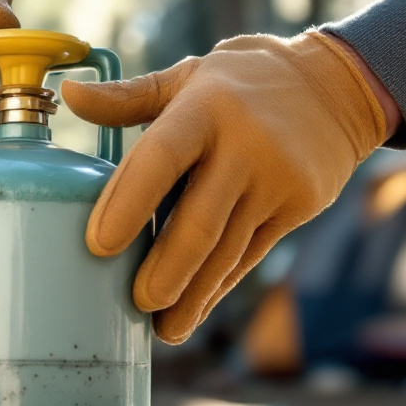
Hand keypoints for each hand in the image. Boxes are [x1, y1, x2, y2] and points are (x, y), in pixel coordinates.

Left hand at [61, 31, 391, 344]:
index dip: (128, 202)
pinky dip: (220, 286)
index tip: (99, 245)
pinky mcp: (298, 206)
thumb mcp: (188, 77)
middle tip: (136, 302)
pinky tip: (194, 311)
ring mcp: (276, 180)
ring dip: (194, 294)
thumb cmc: (241, 82)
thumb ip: (129, 97)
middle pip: (200, 221)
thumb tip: (69, 97)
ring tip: (162, 328)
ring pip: (228, 249)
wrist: (336, 86)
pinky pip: (251, 254)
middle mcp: (245, 146)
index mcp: (205, 107)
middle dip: (166, 269)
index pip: (161, 157)